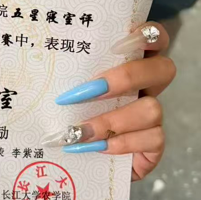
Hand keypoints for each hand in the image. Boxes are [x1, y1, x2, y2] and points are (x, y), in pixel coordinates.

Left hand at [43, 22, 174, 180]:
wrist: (78, 164)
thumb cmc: (71, 117)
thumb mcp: (68, 91)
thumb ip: (66, 75)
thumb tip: (37, 64)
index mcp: (130, 65)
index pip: (153, 37)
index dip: (145, 35)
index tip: (116, 45)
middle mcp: (148, 87)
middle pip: (163, 69)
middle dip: (126, 78)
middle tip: (90, 89)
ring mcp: (154, 116)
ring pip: (152, 109)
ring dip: (112, 120)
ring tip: (79, 132)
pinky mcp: (155, 145)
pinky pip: (153, 139)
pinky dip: (121, 143)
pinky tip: (96, 147)